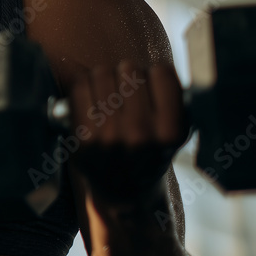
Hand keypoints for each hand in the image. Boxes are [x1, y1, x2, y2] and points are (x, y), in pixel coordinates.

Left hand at [68, 61, 190, 206]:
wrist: (124, 189)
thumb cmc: (150, 150)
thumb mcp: (175, 129)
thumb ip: (172, 97)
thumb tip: (157, 66)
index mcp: (170, 131)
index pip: (162, 73)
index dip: (156, 75)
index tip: (153, 86)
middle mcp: (140, 134)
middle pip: (129, 68)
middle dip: (129, 75)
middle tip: (128, 92)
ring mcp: (109, 136)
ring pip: (102, 72)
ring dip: (106, 78)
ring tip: (110, 96)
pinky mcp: (83, 137)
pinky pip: (80, 87)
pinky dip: (85, 87)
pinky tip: (92, 101)